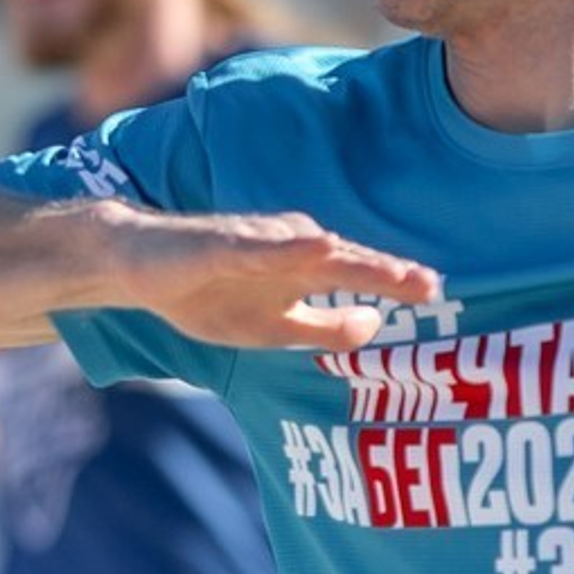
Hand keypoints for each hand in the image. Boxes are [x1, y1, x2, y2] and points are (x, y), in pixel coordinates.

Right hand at [107, 210, 441, 350]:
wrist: (138, 269)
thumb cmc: (208, 294)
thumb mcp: (273, 329)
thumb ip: (323, 327)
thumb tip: (375, 325)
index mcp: (302, 269)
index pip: (357, 275)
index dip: (395, 284)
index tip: (436, 294)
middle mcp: (287, 249)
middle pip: (346, 261)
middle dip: (387, 273)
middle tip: (430, 286)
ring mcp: (255, 244)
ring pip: (311, 251)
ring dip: (353, 259)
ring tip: (391, 275)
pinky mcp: (219, 245)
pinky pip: (258, 247)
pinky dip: (289, 248)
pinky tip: (318, 248)